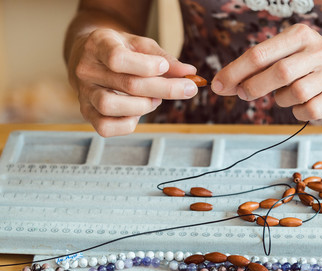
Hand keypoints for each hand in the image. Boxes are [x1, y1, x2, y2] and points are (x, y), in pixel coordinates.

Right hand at [68, 29, 197, 136]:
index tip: (165, 67)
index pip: (118, 58)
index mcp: (98, 44)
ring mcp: (83, 92)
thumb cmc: (120, 49)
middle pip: (127, 85)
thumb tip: (190, 73)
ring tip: (154, 100)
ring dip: (142, 106)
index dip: (147, 66)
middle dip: (164, 89)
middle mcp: (86, 69)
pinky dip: (127, 124)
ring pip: (110, 106)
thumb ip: (165, 58)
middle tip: (187, 89)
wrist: (89, 54)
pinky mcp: (86, 112)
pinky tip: (138, 113)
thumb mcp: (141, 46)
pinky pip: (106, 127)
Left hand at [211, 24, 321, 121]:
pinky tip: (300, 104)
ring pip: (296, 94)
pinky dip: (298, 112)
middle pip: (279, 73)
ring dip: (281, 99)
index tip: (218, 86)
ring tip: (284, 94)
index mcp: (300, 35)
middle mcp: (318, 51)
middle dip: (254, 87)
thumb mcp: (285, 52)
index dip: (235, 72)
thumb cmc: (305, 61)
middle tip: (243, 93)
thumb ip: (256, 66)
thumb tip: (223, 85)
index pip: (260, 54)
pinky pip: (309, 111)